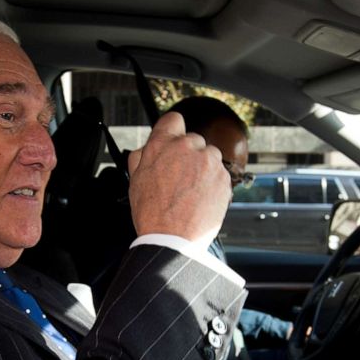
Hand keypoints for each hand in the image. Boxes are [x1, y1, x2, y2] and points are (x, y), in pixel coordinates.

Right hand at [126, 111, 231, 241]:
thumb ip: (142, 156)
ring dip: (202, 169)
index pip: (173, 119)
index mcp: (163, 143)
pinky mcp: (224, 177)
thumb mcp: (135, 179)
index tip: (173, 142)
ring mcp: (209, 161)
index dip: (172, 131)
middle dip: (187, 155)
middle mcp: (189, 146)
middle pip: (192, 140)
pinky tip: (200, 200)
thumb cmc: (152, 213)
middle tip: (178, 178)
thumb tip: (148, 147)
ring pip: (208, 156)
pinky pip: (219, 174)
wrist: (174, 239)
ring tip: (189, 192)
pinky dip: (212, 184)